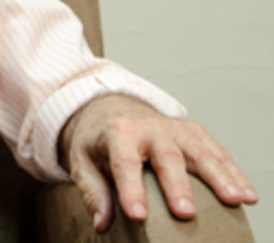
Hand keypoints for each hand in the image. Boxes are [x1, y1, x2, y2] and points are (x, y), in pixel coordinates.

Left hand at [59, 95, 257, 232]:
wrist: (110, 107)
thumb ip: (93, 192)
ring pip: (199, 152)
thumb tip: (102, 224)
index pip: (124, 163)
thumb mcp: (83, 161)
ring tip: (235, 201)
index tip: (136, 215)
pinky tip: (248, 195)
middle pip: (166, 156)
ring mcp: (175, 129)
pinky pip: (216, 153)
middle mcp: (149, 128)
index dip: (130, 190)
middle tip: (186, 212)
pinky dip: (234, 173)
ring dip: (219, 177)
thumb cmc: (97, 140)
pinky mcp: (194, 133)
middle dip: (177, 185)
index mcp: (118, 133)